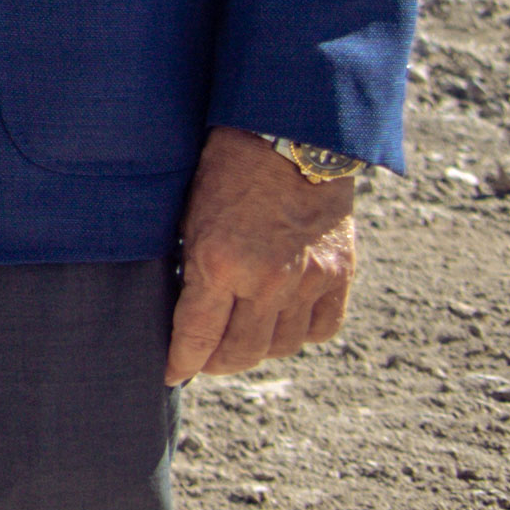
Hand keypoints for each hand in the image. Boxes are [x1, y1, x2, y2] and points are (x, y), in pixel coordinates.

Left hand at [167, 128, 366, 382]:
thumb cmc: (225, 170)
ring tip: (240, 342)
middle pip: (240, 353)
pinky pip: (322, 329)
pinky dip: (300, 334)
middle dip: (216, 363)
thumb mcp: (190, 215)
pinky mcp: (339, 274)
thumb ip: (190, 266)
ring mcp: (308, 280)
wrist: (289, 137)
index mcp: (219, 264)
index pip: (196, 337)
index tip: (171, 373)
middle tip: (204, 360)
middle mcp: (267, 281)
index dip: (181, 362)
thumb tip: (182, 310)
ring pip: (282, 347)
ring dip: (257, 351)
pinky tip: (282, 325)